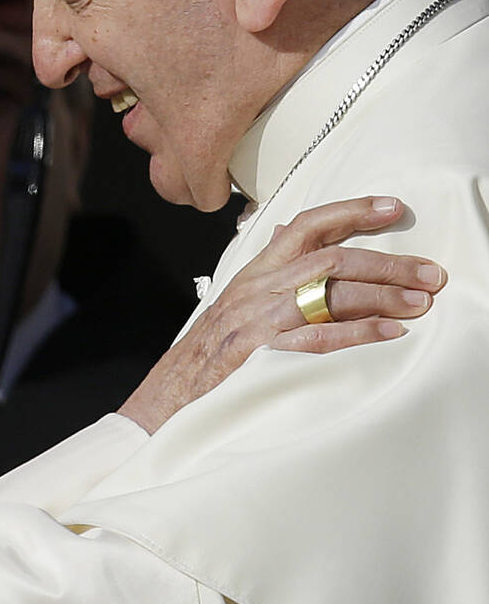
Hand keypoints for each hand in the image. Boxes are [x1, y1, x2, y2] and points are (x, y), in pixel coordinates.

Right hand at [119, 196, 446, 433]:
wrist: (171, 396)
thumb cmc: (208, 352)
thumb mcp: (235, 299)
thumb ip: (267, 268)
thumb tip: (288, 228)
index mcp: (255, 272)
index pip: (305, 226)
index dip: (351, 211)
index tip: (393, 208)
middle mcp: (258, 289)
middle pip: (330, 259)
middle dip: (387, 263)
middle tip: (431, 273)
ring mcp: (259, 320)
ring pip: (328, 292)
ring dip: (382, 295)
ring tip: (420, 303)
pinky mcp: (261, 354)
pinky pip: (317, 338)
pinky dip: (358, 333)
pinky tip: (390, 333)